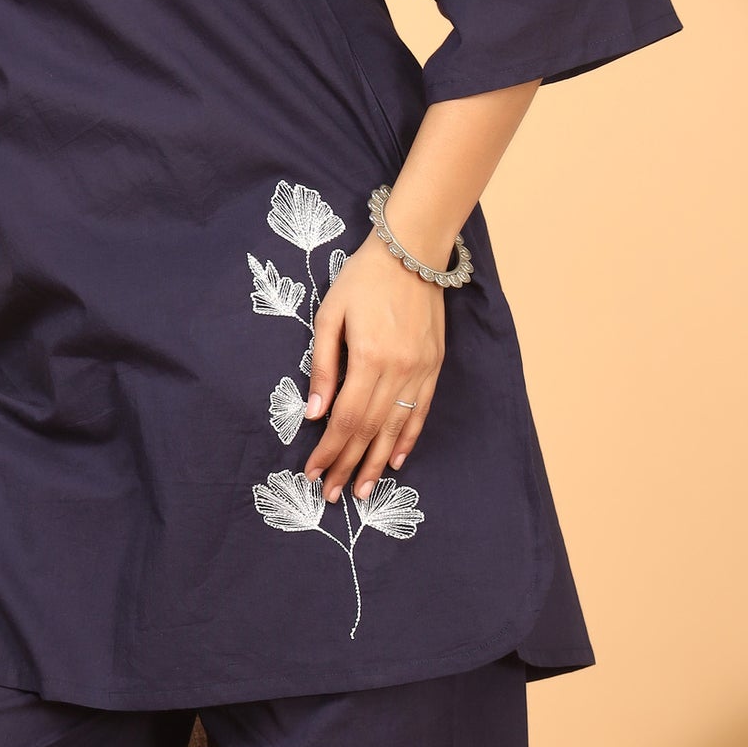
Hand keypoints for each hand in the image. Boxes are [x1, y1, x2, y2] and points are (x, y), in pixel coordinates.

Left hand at [301, 234, 445, 504]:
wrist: (412, 251)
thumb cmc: (363, 279)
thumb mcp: (330, 315)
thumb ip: (323, 366)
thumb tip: (314, 414)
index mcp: (370, 358)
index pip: (345, 418)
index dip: (329, 450)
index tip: (313, 472)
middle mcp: (399, 370)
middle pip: (369, 430)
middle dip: (348, 465)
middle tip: (331, 494)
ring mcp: (421, 371)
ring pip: (396, 428)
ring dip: (377, 462)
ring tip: (362, 490)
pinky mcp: (434, 366)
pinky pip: (420, 412)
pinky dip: (407, 439)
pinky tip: (396, 460)